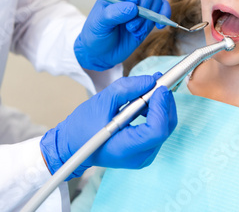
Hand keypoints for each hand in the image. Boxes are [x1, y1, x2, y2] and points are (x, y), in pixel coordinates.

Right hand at [40, 74, 176, 179]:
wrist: (72, 146)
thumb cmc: (82, 127)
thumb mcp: (101, 101)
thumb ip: (127, 89)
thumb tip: (151, 80)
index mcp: (125, 148)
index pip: (156, 130)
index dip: (161, 106)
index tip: (159, 87)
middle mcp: (139, 157)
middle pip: (165, 127)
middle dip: (164, 102)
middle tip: (159, 81)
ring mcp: (144, 155)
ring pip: (165, 127)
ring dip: (161, 105)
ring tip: (150, 89)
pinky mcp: (145, 150)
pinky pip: (158, 129)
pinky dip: (156, 112)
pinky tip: (146, 101)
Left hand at [74, 0, 170, 70]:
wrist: (102, 53)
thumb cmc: (96, 34)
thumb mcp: (99, 23)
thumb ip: (114, 14)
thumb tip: (133, 8)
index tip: (131, 1)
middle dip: (143, 6)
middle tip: (130, 24)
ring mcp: (142, 6)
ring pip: (156, 0)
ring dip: (148, 18)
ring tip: (133, 30)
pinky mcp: (150, 18)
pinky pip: (163, 10)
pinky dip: (163, 18)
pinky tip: (157, 27)